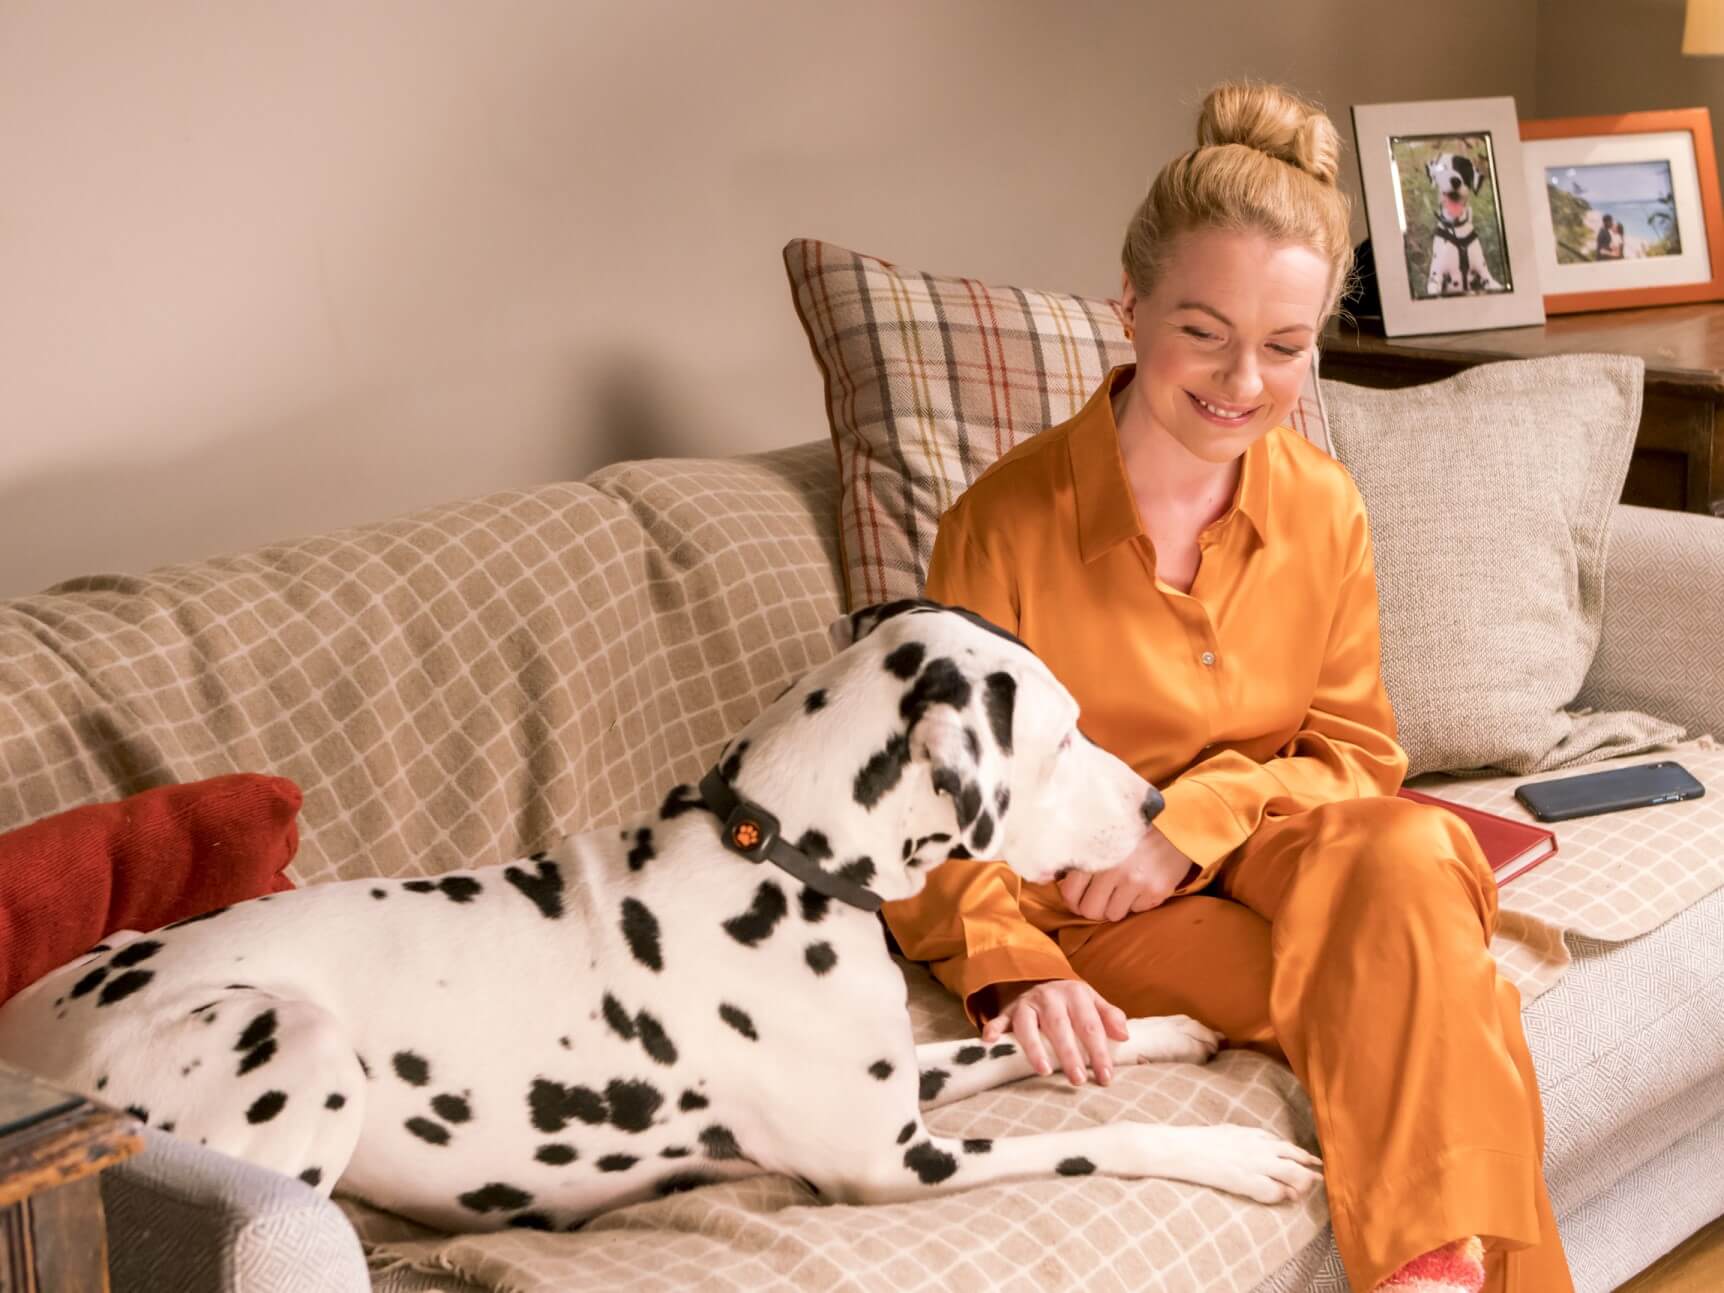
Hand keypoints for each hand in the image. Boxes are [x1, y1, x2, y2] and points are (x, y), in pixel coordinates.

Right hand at [981, 979, 1130, 1085]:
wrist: (1042, 983)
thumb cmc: (1073, 1003)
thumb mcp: (1093, 1003)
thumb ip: (1111, 1017)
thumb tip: (1125, 1036)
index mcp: (1076, 993)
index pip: (1090, 1025)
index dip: (1099, 1052)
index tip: (1105, 1077)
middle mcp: (1051, 996)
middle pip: (1060, 1026)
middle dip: (1069, 1054)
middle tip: (1078, 1079)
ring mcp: (1028, 1003)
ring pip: (1029, 1025)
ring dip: (1035, 1048)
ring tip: (1043, 1071)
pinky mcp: (1009, 1011)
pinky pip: (1000, 1019)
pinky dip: (994, 1028)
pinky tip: (990, 1041)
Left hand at [1057, 828, 1195, 921]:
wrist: (1176, 822)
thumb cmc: (1135, 828)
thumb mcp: (1104, 834)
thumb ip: (1084, 854)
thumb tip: (1056, 877)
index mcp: (1096, 854)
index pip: (1070, 893)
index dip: (1073, 900)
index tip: (1079, 897)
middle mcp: (1114, 870)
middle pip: (1090, 911)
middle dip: (1093, 908)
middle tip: (1099, 899)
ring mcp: (1136, 883)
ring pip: (1113, 914)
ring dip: (1116, 906)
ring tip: (1122, 890)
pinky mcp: (1157, 891)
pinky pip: (1138, 910)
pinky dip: (1138, 901)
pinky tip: (1142, 884)